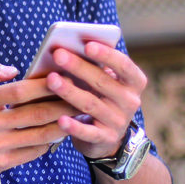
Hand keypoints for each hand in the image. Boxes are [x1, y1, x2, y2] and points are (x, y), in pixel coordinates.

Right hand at [0, 56, 78, 183]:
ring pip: (41, 134)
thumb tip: (12, 69)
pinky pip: (34, 152)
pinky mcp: (1, 164)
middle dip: (64, 103)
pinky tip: (61, 131)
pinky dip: (50, 141)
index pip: (19, 90)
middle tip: (83, 93)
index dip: (45, 83)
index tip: (65, 75)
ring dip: (64, 123)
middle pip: (36, 113)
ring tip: (81, 112)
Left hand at [44, 42, 146, 160]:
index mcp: (134, 82)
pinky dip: (74, 127)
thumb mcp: (105, 82)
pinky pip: (88, 132)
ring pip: (91, 104)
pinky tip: (61, 120)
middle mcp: (130, 101)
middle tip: (58, 54)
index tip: (87, 45)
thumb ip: (95, 67)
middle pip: (102, 82)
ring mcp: (119, 121)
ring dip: (70, 91)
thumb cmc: (101, 98)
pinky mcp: (105, 138)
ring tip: (51, 79)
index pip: (124, 65)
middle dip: (78, 67)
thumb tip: (68, 48)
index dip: (107, 55)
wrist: (108, 137)